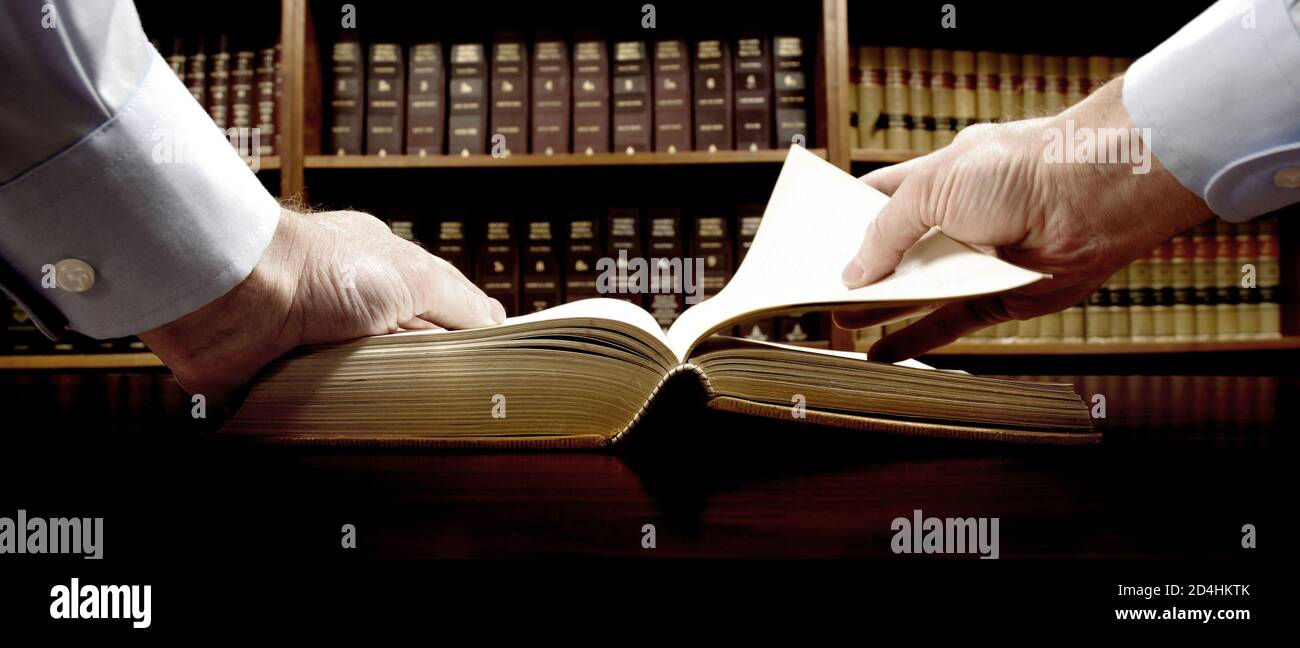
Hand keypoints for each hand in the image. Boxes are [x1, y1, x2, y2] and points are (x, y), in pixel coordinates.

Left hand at [139, 208, 504, 396]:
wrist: (238, 293)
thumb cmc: (321, 269)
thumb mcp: (415, 276)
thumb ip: (461, 302)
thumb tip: (500, 327)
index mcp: (379, 271)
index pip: (434, 308)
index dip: (460, 336)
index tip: (486, 370)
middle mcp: (346, 303)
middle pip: (404, 350)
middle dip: (424, 374)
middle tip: (456, 408)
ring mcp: (314, 340)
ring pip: (367, 383)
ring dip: (383, 400)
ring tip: (411, 423)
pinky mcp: (283, 376)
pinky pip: (321, 408)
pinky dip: (339, 418)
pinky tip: (360, 426)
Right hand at [838, 78, 1213, 361]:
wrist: (1091, 195)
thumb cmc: (1018, 170)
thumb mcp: (931, 189)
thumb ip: (887, 233)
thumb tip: (854, 274)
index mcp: (937, 177)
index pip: (880, 196)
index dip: (848, 216)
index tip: (814, 240)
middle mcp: (957, 218)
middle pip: (898, 249)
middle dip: (861, 269)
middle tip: (819, 290)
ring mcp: (978, 258)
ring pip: (919, 291)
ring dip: (880, 307)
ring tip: (840, 321)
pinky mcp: (999, 296)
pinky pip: (949, 323)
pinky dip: (915, 340)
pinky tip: (883, 352)